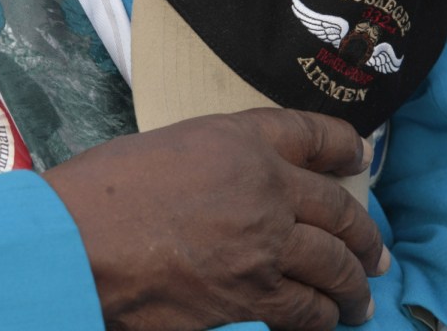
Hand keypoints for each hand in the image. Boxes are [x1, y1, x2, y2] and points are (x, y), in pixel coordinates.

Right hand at [43, 108, 388, 330]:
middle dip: (363, 234)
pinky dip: (321, 317)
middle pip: (339, 209)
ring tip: (359, 296)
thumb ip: (213, 161)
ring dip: (353, 284)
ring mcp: (264, 245)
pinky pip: (306, 311)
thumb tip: (234, 189)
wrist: (75, 243)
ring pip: (334, 265)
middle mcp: (264, 188)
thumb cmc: (100, 192)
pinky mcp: (251, 298)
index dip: (344, 145)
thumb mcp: (163, 149)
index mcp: (240, 141)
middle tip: (372, 250)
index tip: (357, 157)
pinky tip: (324, 319)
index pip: (314, 134)